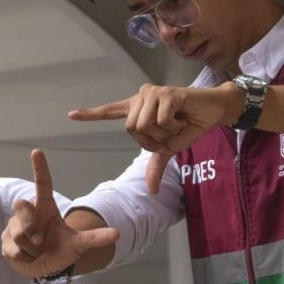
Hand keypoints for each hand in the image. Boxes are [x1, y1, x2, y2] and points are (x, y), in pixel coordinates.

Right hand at [0, 149, 118, 277]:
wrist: (45, 268)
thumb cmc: (61, 250)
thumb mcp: (79, 245)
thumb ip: (95, 238)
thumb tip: (117, 233)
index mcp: (45, 207)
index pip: (43, 184)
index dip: (40, 168)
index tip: (37, 151)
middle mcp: (28, 213)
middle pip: (22, 207)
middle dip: (31, 228)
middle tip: (41, 243)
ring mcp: (14, 226)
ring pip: (18, 233)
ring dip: (31, 249)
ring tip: (37, 252)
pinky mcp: (5, 241)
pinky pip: (13, 249)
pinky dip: (24, 258)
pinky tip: (26, 258)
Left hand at [69, 82, 241, 193]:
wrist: (212, 111)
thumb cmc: (188, 125)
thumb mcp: (169, 148)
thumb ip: (155, 164)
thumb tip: (151, 190)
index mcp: (137, 109)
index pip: (109, 112)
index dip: (90, 115)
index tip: (71, 115)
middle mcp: (141, 97)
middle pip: (132, 129)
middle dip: (153, 139)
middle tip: (170, 131)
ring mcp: (152, 93)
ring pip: (144, 125)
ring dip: (164, 132)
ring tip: (176, 123)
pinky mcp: (165, 93)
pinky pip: (160, 121)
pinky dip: (173, 126)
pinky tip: (182, 116)